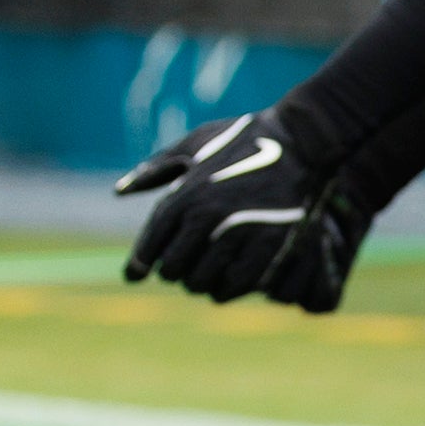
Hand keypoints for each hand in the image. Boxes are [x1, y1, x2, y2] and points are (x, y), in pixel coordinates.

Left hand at [117, 108, 369, 311]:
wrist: (305, 139)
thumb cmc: (247, 138)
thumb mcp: (197, 142)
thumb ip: (155, 168)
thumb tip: (120, 192)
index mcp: (184, 195)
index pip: (147, 251)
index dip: (140, 266)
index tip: (139, 272)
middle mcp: (206, 218)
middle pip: (173, 272)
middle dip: (177, 270)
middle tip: (188, 262)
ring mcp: (238, 234)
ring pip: (202, 284)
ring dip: (203, 281)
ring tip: (211, 268)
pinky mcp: (268, 247)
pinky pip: (234, 286)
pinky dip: (228, 287)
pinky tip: (232, 275)